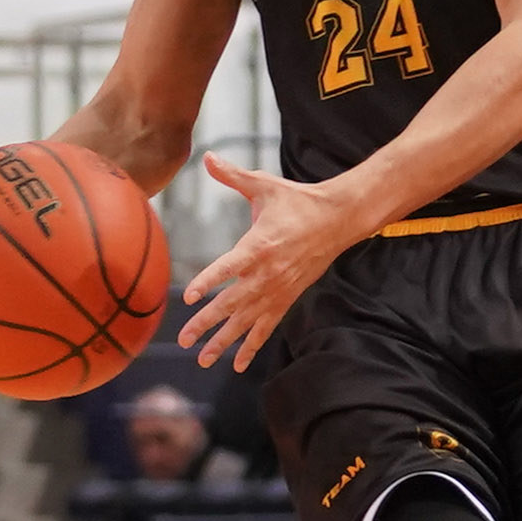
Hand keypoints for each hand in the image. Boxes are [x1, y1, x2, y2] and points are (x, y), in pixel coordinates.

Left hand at [178, 155, 361, 370]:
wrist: (337, 220)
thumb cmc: (297, 201)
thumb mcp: (264, 186)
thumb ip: (233, 175)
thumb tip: (207, 156)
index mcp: (258, 246)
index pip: (228, 268)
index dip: (208, 282)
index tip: (189, 296)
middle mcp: (266, 274)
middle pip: (232, 304)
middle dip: (206, 323)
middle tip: (184, 339)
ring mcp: (277, 290)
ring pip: (247, 322)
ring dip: (224, 341)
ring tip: (203, 360)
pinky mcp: (287, 298)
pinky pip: (266, 328)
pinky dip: (251, 346)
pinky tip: (237, 364)